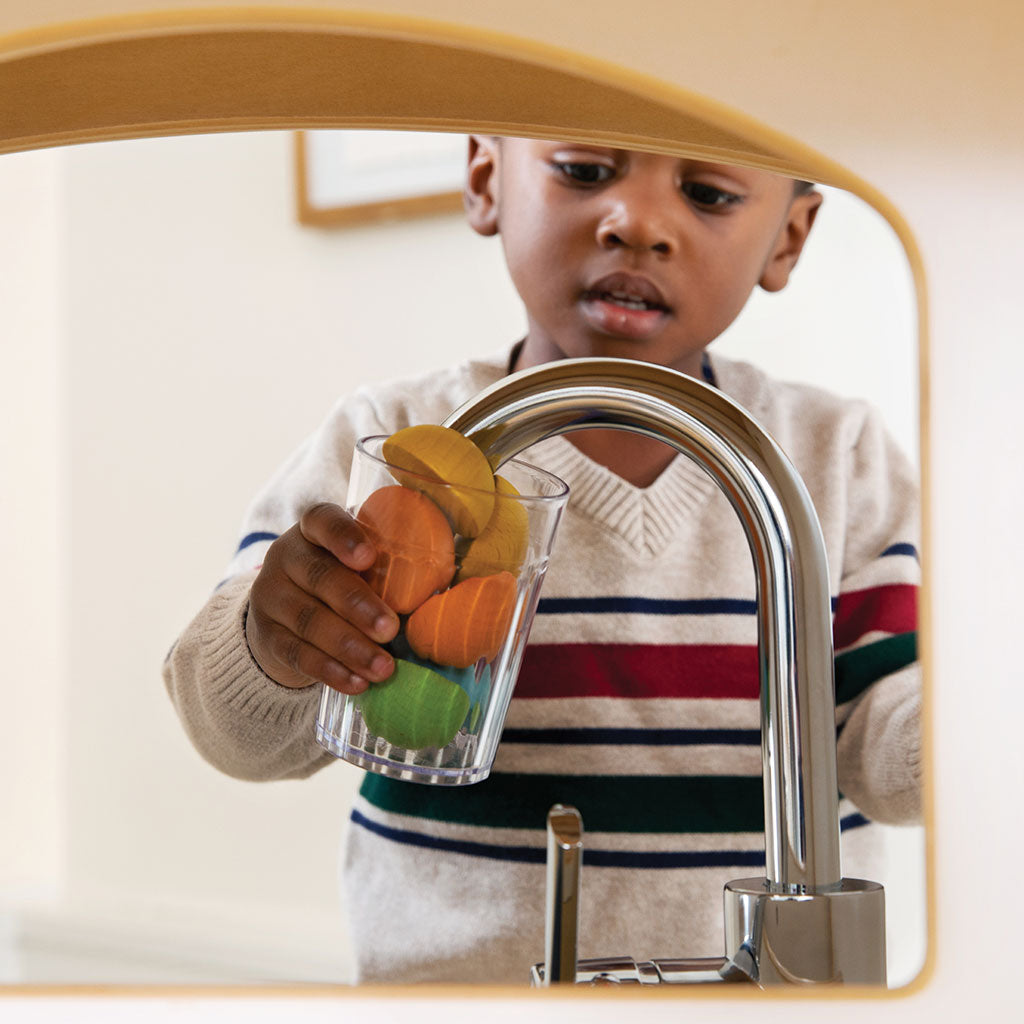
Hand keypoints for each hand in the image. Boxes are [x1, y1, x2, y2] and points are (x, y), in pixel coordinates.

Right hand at [245, 502, 399, 693]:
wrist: (285, 616)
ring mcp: (270, 596)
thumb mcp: (356, 565)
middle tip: (390, 629)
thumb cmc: (340, 580)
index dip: (344, 536)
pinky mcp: (267, 636)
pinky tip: (357, 682)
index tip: (369, 557)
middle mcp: (286, 556)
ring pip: (309, 620)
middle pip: (319, 576)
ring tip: (383, 668)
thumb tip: (441, 592)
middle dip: (358, 605)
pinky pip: (298, 654)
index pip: (322, 520)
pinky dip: (331, 671)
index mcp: (313, 529)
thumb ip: (386, 567)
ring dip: (350, 647)